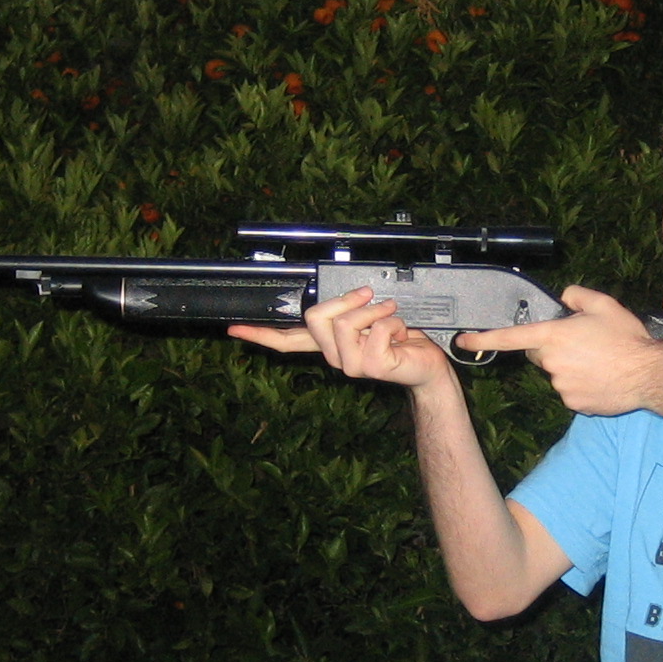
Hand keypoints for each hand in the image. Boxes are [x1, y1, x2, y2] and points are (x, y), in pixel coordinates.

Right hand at [228, 287, 453, 388]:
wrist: (428, 364)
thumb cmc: (402, 340)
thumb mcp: (370, 316)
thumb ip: (351, 309)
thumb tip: (348, 294)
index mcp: (330, 344)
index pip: (287, 340)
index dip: (260, 334)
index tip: (234, 329)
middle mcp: (335, 357)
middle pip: (316, 316)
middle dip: (347, 300)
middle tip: (372, 299)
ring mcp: (350, 366)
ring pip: (345, 322)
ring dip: (375, 310)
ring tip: (391, 317)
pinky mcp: (370, 367)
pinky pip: (375, 328)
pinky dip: (394, 321)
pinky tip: (400, 334)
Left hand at [458, 285, 660, 414]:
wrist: (650, 375)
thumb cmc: (627, 339)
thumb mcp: (603, 305)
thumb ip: (576, 295)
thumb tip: (564, 298)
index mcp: (554, 336)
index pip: (510, 337)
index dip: (483, 338)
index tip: (463, 340)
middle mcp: (552, 363)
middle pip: (540, 354)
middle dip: (554, 348)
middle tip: (583, 342)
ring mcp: (561, 386)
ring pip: (556, 373)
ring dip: (570, 367)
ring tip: (600, 361)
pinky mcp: (573, 403)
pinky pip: (570, 391)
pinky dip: (581, 384)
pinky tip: (601, 377)